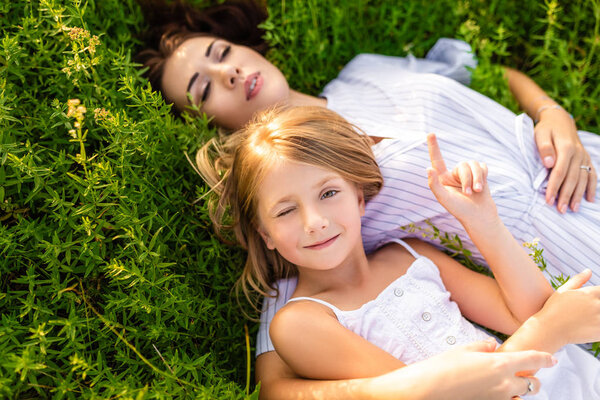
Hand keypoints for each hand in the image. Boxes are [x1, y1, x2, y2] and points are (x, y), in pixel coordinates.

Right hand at [370, 339, 553, 399]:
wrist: (425, 391)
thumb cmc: (441, 367)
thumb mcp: (463, 350)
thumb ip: (483, 347)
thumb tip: (492, 347)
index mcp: (500, 364)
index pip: (532, 360)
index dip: (544, 358)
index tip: (550, 358)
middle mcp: (503, 384)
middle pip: (532, 384)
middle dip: (533, 379)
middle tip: (526, 373)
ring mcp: (497, 399)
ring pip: (519, 396)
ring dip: (518, 389)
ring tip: (507, 382)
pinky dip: (505, 396)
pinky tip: (493, 390)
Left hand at [426, 133, 497, 224]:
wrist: (480, 217)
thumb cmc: (460, 210)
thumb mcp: (444, 198)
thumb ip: (434, 184)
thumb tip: (428, 168)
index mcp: (443, 179)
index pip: (437, 160)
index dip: (434, 147)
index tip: (431, 134)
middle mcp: (454, 174)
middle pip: (462, 165)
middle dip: (467, 178)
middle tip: (469, 193)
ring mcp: (468, 174)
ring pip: (474, 164)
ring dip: (477, 178)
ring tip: (477, 191)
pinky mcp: (480, 175)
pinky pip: (483, 166)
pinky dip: (484, 176)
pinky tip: (482, 186)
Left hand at [534, 107, 596, 212]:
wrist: (560, 120)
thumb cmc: (546, 129)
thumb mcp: (540, 134)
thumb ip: (544, 148)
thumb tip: (549, 164)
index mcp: (566, 147)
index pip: (559, 172)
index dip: (554, 187)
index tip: (548, 200)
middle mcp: (578, 153)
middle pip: (572, 178)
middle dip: (566, 196)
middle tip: (560, 210)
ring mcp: (584, 157)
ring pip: (583, 179)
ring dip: (579, 195)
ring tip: (573, 209)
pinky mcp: (587, 159)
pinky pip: (592, 174)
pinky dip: (592, 187)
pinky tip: (589, 200)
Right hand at [537, 269, 599, 345]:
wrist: (550, 330)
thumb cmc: (554, 309)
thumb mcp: (563, 291)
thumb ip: (578, 280)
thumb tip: (589, 270)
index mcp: (589, 293)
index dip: (598, 295)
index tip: (591, 301)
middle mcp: (596, 304)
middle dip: (597, 305)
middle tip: (586, 310)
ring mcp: (599, 319)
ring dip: (597, 315)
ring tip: (588, 318)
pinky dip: (598, 327)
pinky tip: (588, 327)